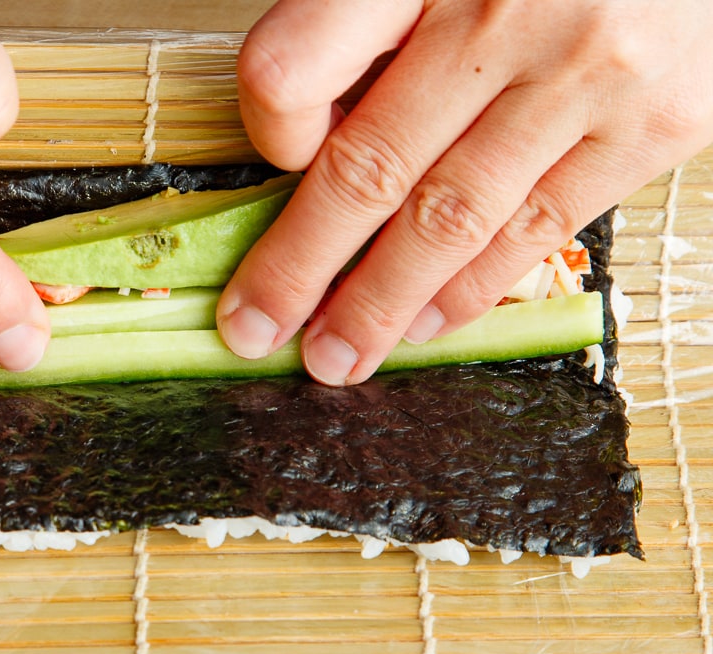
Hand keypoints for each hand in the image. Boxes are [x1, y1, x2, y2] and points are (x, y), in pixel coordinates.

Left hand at [220, 0, 712, 384]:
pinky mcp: (659, 120)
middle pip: (369, 169)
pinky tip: (423, 325)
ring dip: (379, 306)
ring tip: (334, 359)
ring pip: (450, 220)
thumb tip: (309, 153)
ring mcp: (587, 71)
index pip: (295, 67)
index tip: (276, 163)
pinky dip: (470, 290)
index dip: (270, 129)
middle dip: (300, 271)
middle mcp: (501, 13)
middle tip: (255, 334)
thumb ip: (369, 33)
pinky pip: (538, 229)